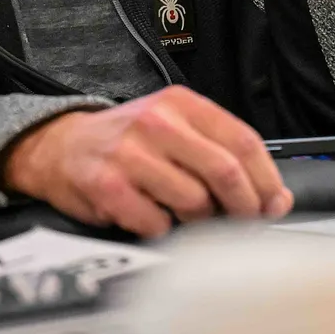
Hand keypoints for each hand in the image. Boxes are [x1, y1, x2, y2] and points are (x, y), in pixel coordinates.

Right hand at [0, 86, 293, 237]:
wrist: (60, 146)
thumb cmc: (127, 143)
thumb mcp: (175, 128)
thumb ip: (222, 154)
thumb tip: (275, 198)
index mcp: (181, 103)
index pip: (243, 141)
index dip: (266, 180)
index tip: (273, 204)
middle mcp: (156, 122)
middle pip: (225, 172)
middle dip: (244, 207)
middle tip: (244, 222)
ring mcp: (130, 153)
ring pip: (194, 202)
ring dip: (199, 222)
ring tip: (186, 216)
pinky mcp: (108, 185)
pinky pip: (157, 223)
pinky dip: (162, 230)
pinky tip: (153, 217)